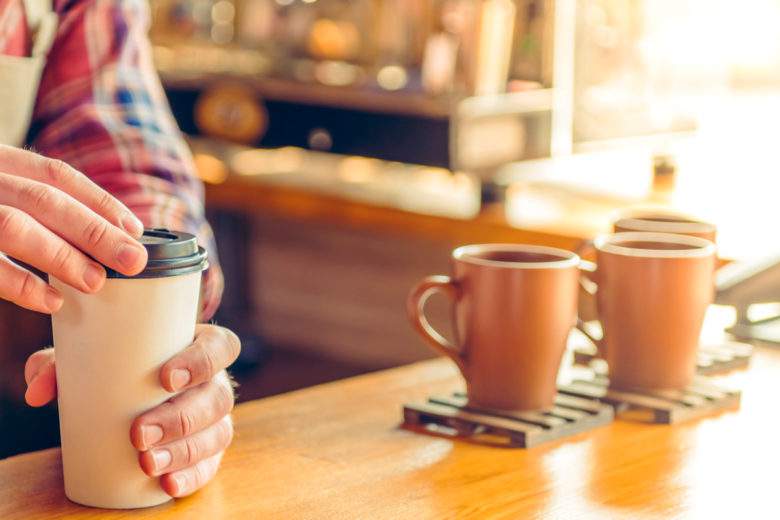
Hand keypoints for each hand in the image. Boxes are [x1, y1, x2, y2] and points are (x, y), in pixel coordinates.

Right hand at [0, 145, 147, 312]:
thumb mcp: (2, 193)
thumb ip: (36, 205)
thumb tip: (110, 237)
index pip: (56, 174)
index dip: (99, 201)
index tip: (135, 229)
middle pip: (44, 200)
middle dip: (95, 231)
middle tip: (133, 261)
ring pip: (14, 225)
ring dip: (62, 256)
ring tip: (96, 281)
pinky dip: (19, 283)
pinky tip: (52, 301)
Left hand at [24, 324, 240, 496]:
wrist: (130, 396)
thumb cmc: (119, 370)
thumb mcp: (92, 359)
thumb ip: (60, 366)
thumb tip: (37, 391)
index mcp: (200, 348)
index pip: (220, 347)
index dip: (202, 361)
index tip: (166, 378)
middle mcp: (215, 384)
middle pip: (217, 398)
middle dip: (180, 419)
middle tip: (139, 433)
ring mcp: (216, 419)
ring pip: (217, 434)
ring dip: (184, 451)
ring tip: (146, 463)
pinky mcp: (210, 450)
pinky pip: (211, 465)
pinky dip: (193, 476)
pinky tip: (168, 484)